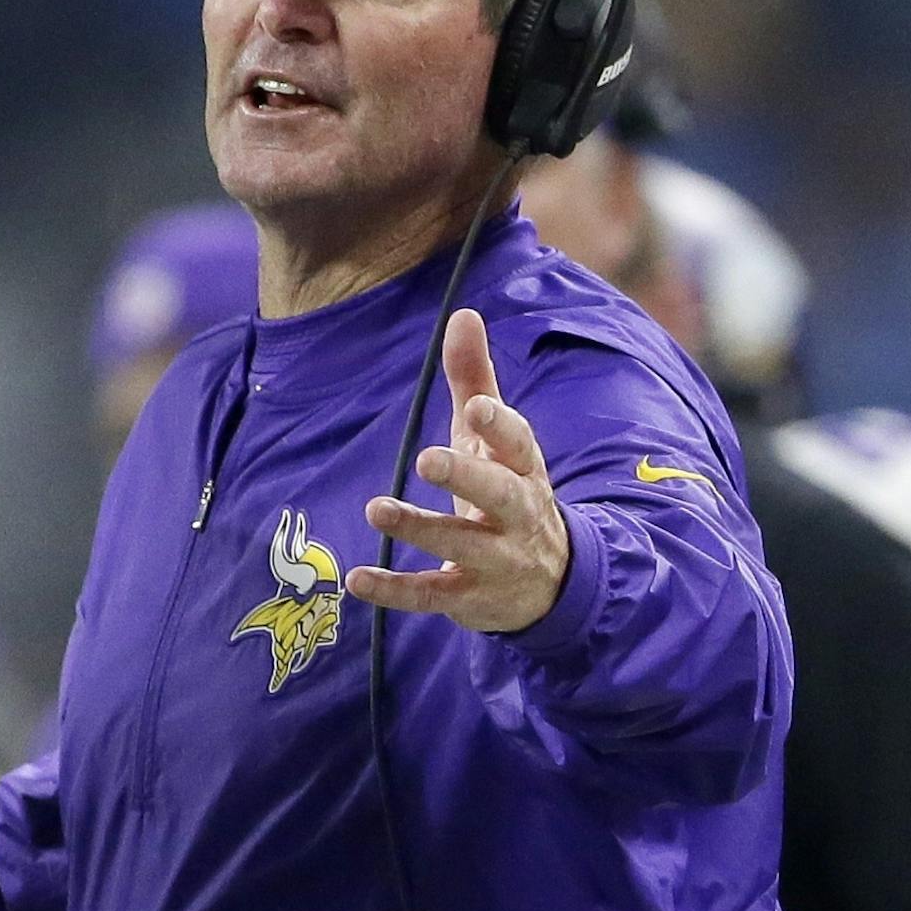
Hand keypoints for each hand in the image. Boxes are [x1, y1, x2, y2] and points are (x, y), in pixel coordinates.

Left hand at [346, 308, 570, 633]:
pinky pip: (432, 595)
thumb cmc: (510, 491)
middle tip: (427, 459)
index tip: (480, 406)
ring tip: (375, 508)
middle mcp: (516, 514)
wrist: (554, 583)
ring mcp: (496, 560)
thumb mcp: (495, 439)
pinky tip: (356, 579)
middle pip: (497, 494)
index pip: (518, 444)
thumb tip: (463, 312)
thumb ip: (476, 380)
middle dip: (465, 476)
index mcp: (522, 469)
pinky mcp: (470, 598)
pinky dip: (395, 590)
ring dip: (419, 528)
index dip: (500, 425)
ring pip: (460, 544)